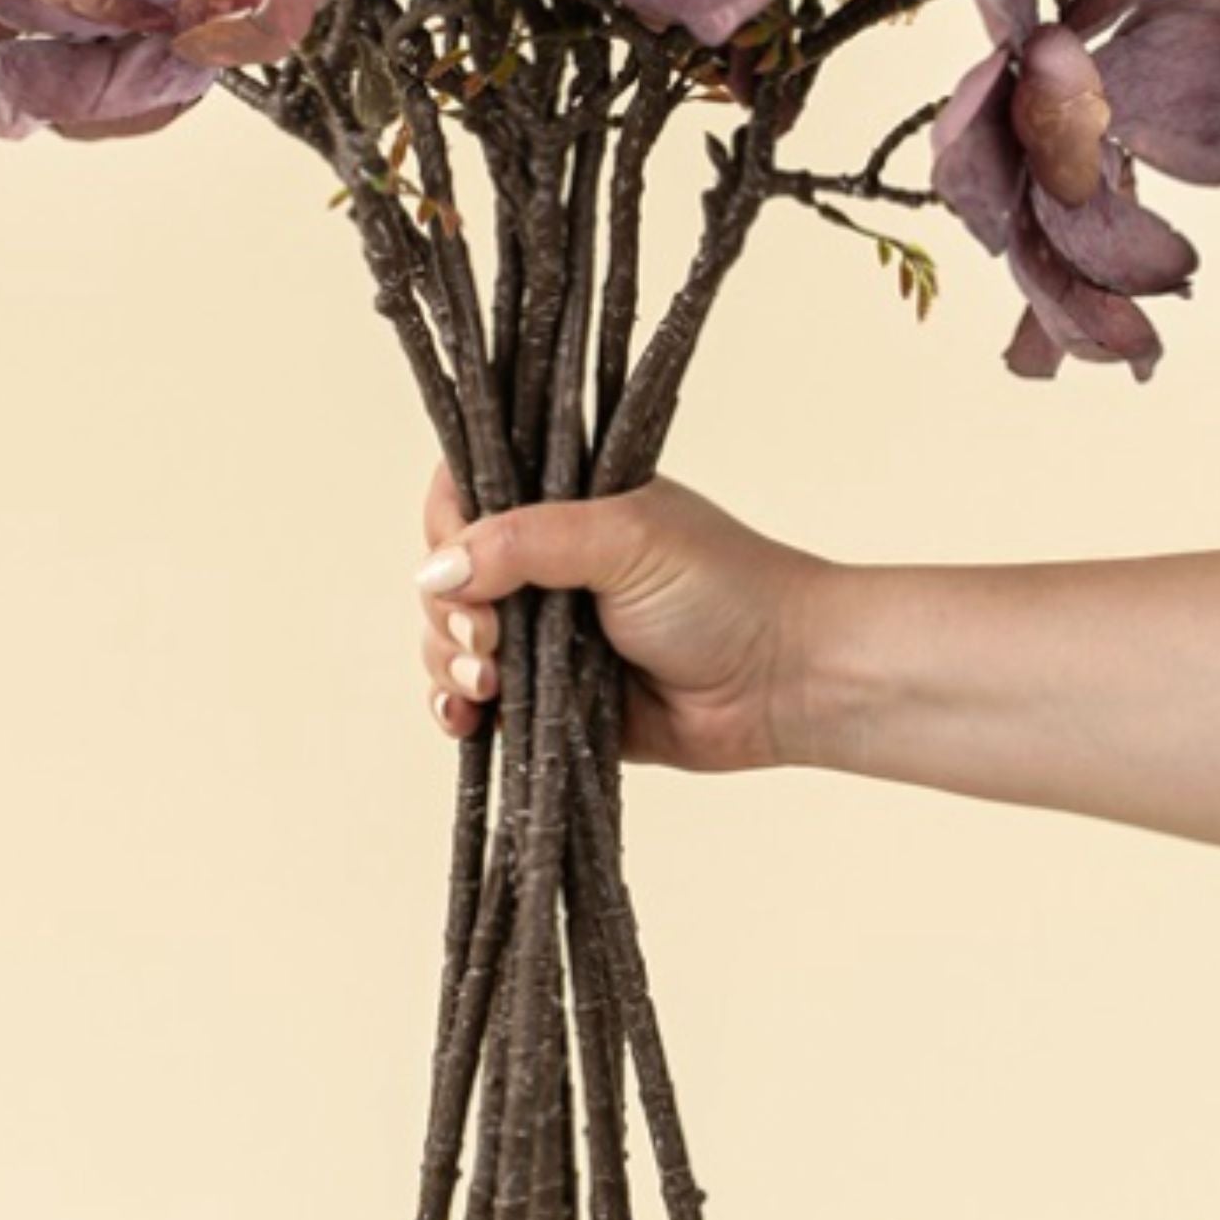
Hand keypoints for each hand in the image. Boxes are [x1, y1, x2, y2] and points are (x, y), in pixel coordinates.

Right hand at [413, 462, 828, 773]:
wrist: (785, 681)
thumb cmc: (722, 588)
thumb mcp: (622, 539)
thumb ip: (525, 543)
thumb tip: (434, 571)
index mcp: (561, 504)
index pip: (466, 496)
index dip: (447, 531)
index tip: (459, 567)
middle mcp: (544, 564)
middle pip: (447, 577)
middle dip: (449, 613)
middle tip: (489, 641)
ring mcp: (544, 634)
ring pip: (453, 642)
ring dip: (449, 664)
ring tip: (487, 687)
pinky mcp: (549, 700)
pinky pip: (477, 706)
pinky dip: (457, 713)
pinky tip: (464, 723)